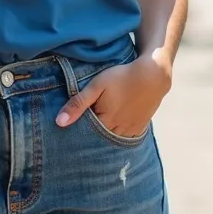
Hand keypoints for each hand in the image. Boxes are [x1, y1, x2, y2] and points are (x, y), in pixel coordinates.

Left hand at [56, 50, 172, 136]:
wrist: (153, 75)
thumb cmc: (122, 77)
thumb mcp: (97, 86)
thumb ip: (78, 103)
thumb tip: (59, 122)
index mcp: (105, 121)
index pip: (86, 134)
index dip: (79, 129)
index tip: (72, 126)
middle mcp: (118, 130)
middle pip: (100, 138)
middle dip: (91, 134)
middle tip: (86, 124)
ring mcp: (131, 130)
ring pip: (113, 139)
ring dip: (105, 134)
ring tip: (100, 124)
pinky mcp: (140, 127)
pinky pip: (126, 137)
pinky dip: (119, 134)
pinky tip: (115, 126)